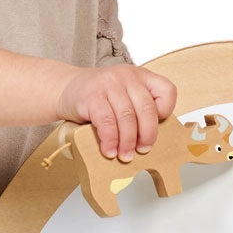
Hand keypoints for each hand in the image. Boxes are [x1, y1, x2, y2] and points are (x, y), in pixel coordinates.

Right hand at [55, 64, 177, 160]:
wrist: (66, 87)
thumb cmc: (99, 97)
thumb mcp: (124, 95)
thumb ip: (137, 110)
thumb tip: (148, 141)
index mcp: (141, 76)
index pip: (167, 90)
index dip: (165, 111)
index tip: (155, 126)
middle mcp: (127, 76)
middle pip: (146, 109)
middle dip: (147, 135)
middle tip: (143, 150)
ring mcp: (108, 84)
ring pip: (126, 118)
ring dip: (127, 142)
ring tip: (124, 155)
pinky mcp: (91, 96)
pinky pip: (106, 122)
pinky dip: (110, 140)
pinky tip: (109, 150)